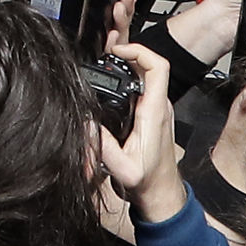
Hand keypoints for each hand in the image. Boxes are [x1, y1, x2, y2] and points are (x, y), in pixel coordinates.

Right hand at [93, 41, 188, 224]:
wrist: (161, 194)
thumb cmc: (147, 182)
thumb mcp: (123, 169)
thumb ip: (103, 147)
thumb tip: (85, 123)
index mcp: (155, 112)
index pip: (158, 67)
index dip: (138, 51)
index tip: (117, 52)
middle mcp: (159, 106)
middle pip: (150, 65)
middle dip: (127, 53)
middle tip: (105, 53)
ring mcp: (157, 109)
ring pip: (146, 75)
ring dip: (127, 64)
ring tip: (105, 61)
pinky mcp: (151, 114)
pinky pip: (142, 86)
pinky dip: (127, 77)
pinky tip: (110, 81)